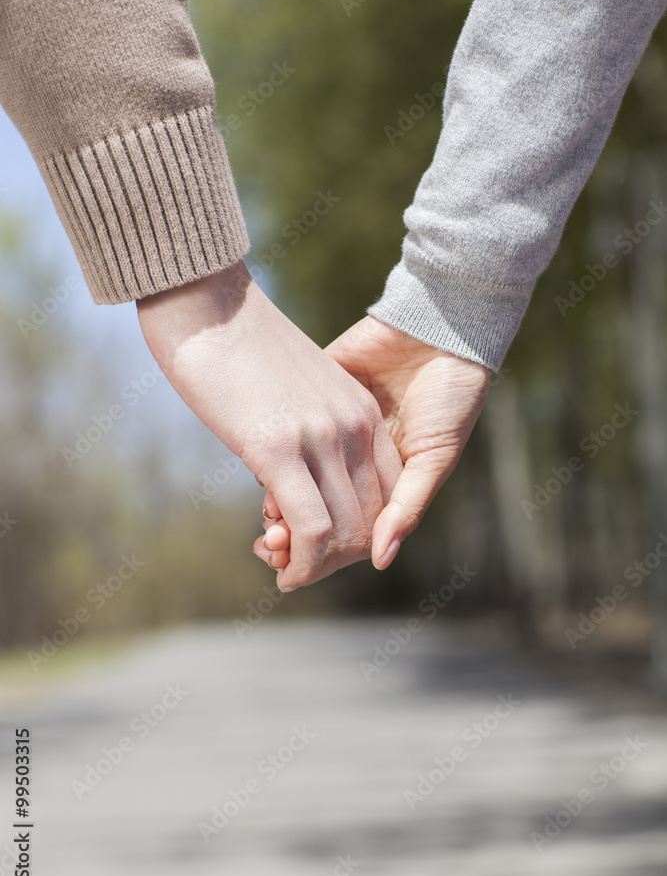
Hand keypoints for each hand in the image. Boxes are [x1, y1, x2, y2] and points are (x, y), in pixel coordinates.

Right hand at [137, 265, 401, 591]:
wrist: (205, 299)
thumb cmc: (237, 344)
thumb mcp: (295, 390)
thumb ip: (308, 431)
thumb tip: (290, 475)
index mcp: (361, 411)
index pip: (384, 494)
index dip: (355, 532)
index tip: (318, 545)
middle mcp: (355, 427)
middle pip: (367, 521)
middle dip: (334, 559)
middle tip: (294, 568)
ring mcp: (322, 438)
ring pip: (342, 534)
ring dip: (315, 568)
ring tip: (282, 573)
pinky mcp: (281, 450)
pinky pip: (312, 531)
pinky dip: (302, 567)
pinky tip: (283, 576)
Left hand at [256, 316, 490, 573]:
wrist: (438, 326)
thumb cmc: (452, 396)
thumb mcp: (435, 457)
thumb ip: (408, 505)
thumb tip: (381, 560)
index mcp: (385, 480)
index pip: (346, 532)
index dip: (322, 556)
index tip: (293, 570)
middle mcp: (353, 461)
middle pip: (314, 512)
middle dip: (293, 538)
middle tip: (269, 549)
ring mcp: (329, 431)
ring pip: (292, 480)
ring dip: (278, 505)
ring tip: (265, 521)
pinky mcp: (311, 399)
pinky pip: (282, 437)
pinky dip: (270, 460)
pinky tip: (261, 473)